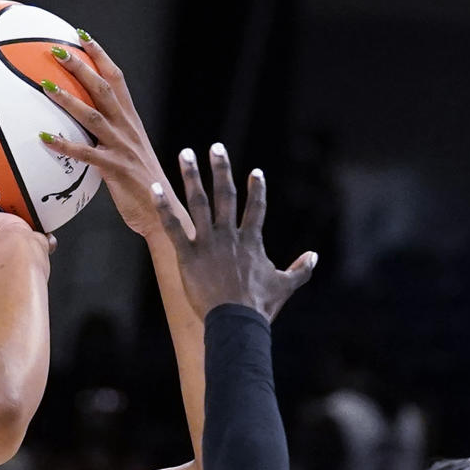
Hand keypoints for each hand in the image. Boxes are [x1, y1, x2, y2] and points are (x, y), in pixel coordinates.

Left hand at [37, 35, 188, 239]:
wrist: (165, 214)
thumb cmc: (145, 188)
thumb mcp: (131, 156)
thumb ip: (111, 140)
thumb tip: (87, 132)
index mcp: (132, 122)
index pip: (117, 79)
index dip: (100, 56)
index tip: (82, 36)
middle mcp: (128, 129)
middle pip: (103, 89)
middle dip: (81, 67)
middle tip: (58, 50)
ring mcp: (122, 148)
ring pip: (92, 116)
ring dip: (68, 99)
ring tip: (45, 85)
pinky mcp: (115, 170)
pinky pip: (86, 154)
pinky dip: (65, 145)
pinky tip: (45, 138)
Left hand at [152, 145, 316, 320]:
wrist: (237, 322)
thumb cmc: (259, 307)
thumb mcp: (285, 286)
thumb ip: (301, 269)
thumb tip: (315, 256)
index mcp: (251, 241)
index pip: (256, 208)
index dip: (257, 189)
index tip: (255, 172)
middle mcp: (229, 236)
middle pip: (226, 195)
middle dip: (221, 169)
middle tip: (216, 147)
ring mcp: (208, 244)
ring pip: (199, 203)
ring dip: (192, 176)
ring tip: (186, 154)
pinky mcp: (188, 256)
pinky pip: (173, 227)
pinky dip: (163, 207)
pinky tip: (154, 187)